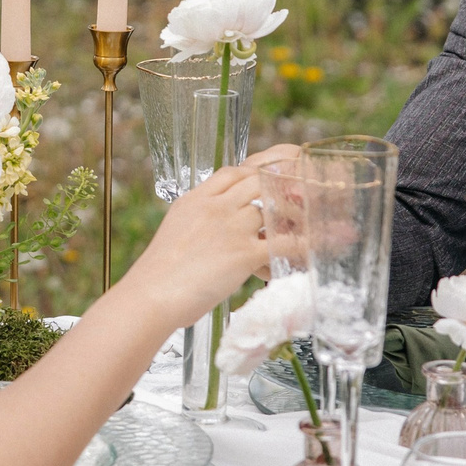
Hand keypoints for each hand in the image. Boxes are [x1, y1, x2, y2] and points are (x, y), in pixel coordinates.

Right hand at [127, 146, 298, 329]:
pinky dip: (301, 244)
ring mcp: (231, 228)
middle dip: (279, 186)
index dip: (254, 172)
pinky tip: (313, 245)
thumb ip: (198, 220)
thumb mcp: (176, 230)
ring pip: (271, 210)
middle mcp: (215, 207)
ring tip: (301, 227)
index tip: (268, 178)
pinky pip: (282, 243)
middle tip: (296, 195)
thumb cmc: (159, 273)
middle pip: (257, 181)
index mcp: (196, 199)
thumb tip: (214, 228)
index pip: (232, 172)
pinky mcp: (243, 253)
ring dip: (288, 220)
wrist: (152, 293)